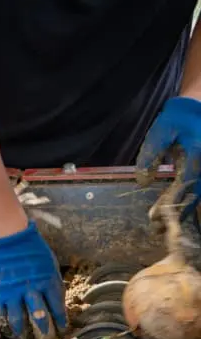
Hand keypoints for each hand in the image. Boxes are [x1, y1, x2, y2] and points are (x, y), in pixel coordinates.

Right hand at [0, 221, 67, 338]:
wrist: (9, 238)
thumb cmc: (32, 249)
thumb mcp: (49, 264)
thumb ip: (52, 283)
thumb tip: (55, 301)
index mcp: (48, 282)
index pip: (57, 307)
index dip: (60, 321)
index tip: (61, 329)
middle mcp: (31, 290)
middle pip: (39, 317)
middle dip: (44, 331)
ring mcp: (12, 293)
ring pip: (18, 319)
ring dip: (21, 332)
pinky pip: (0, 313)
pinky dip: (3, 323)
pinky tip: (5, 330)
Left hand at [136, 96, 200, 244]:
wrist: (199, 107)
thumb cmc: (178, 118)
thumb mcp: (160, 132)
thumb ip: (150, 155)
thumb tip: (143, 182)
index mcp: (196, 153)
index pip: (184, 183)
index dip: (170, 201)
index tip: (155, 217)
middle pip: (195, 194)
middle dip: (178, 214)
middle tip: (159, 230)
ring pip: (198, 194)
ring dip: (183, 211)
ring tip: (166, 227)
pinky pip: (197, 189)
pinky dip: (188, 202)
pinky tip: (177, 213)